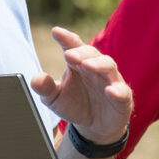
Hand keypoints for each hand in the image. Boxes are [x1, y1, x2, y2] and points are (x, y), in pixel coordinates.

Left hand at [31, 26, 131, 144]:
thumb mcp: (55, 98)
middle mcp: (95, 68)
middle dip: (81, 52)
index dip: (66, 38)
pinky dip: (117, 90)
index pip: (73, 46)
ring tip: (87, 65)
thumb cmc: (74, 105)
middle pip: (91, 53)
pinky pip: (122, 91)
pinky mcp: (123, 97)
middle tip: (69, 55)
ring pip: (108, 66)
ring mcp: (111, 81)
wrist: (94, 127)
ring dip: (98, 64)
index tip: (56, 32)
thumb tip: (36, 79)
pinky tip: (110, 91)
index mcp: (78, 63)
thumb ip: (45, 88)